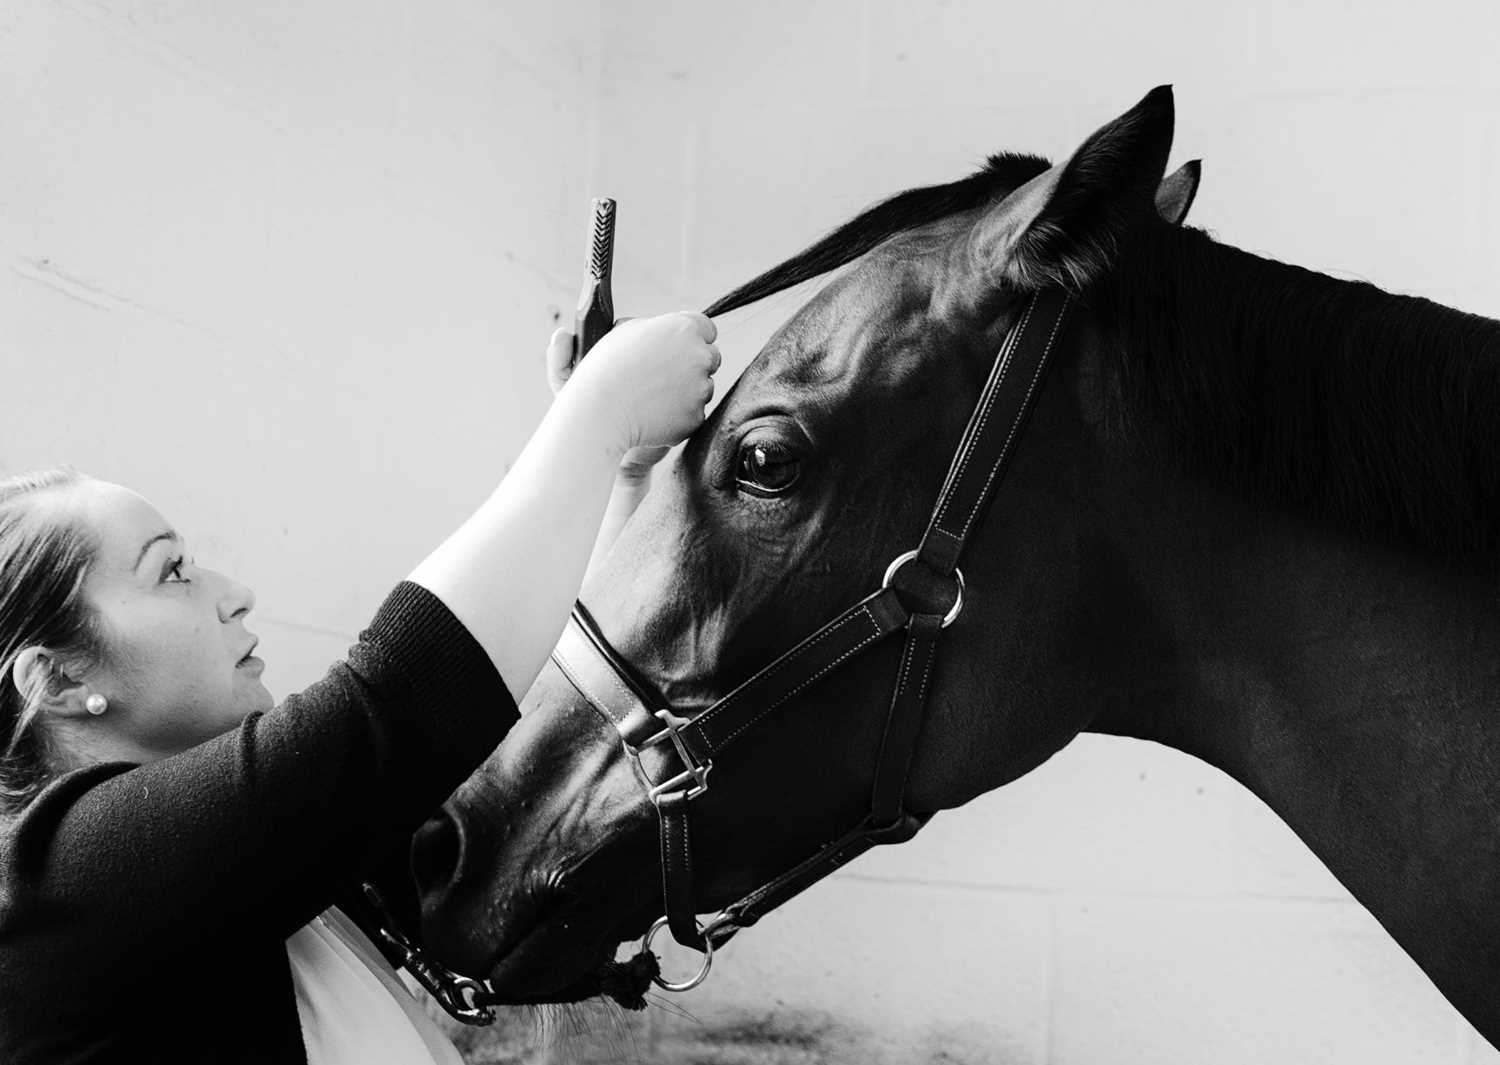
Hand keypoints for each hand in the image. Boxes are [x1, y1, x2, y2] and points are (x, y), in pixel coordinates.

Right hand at [546, 313, 720, 455]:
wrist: (600, 411)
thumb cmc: (605, 368)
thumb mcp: (626, 331)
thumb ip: (657, 328)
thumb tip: (668, 331)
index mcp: (684, 328)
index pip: (706, 329)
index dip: (693, 340)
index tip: (680, 349)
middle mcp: (700, 355)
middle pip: (711, 358)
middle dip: (694, 365)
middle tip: (665, 375)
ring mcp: (701, 388)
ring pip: (703, 388)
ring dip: (687, 391)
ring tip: (651, 396)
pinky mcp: (696, 417)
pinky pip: (694, 414)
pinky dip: (679, 416)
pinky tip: (653, 414)